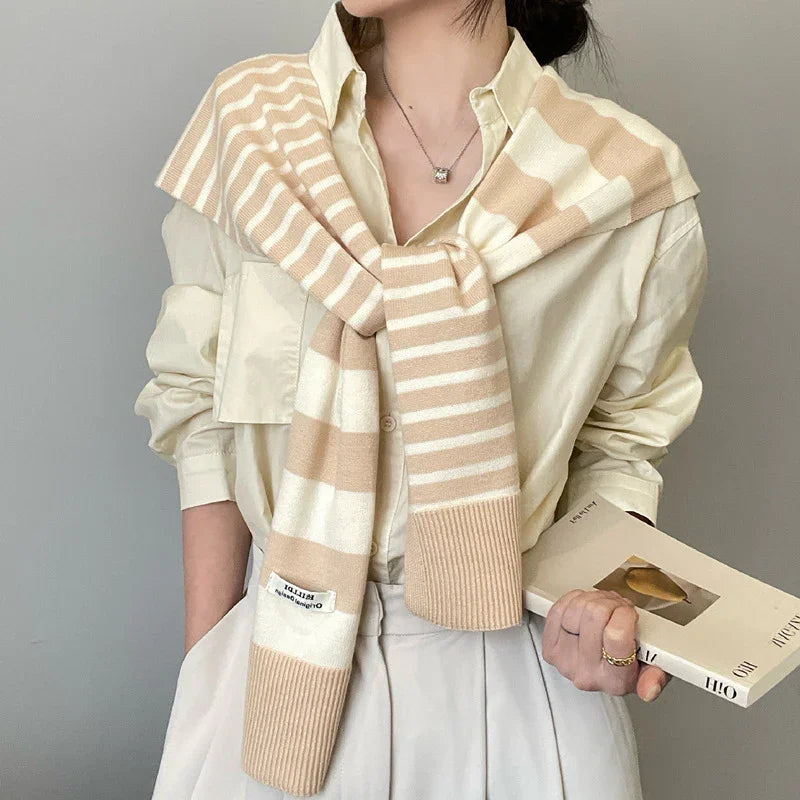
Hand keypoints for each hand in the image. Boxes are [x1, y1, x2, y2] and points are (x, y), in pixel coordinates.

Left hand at [541, 588, 670, 701]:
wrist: (605, 671)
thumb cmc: (632, 665)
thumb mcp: (655, 670)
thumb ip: (655, 677)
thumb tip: (649, 689)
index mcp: (615, 681)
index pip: (616, 636)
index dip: (624, 614)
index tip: (629, 612)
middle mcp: (587, 674)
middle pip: (594, 615)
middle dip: (611, 603)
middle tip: (618, 607)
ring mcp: (564, 661)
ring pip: (577, 608)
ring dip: (593, 599)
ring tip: (604, 607)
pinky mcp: (549, 648)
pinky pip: (558, 610)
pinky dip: (573, 601)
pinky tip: (585, 607)